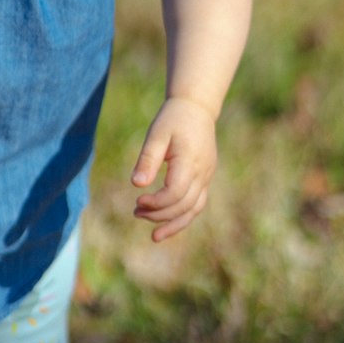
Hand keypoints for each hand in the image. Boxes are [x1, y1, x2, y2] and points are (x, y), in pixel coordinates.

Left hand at [130, 96, 217, 241]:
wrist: (196, 108)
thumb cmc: (173, 119)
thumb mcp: (156, 135)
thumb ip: (147, 160)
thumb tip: (137, 185)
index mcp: (190, 162)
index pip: (175, 193)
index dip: (156, 203)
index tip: (138, 201)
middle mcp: (203, 173)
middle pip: (184, 205)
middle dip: (160, 215)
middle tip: (136, 213)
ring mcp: (207, 176)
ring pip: (194, 209)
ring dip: (174, 223)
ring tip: (154, 235)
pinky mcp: (205, 178)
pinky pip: (197, 204)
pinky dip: (183, 216)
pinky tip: (167, 223)